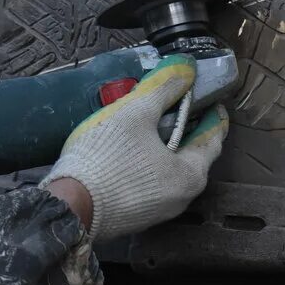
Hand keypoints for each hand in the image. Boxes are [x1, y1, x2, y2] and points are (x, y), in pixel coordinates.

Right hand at [41, 54, 228, 239]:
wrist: (70, 206)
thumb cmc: (107, 158)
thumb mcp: (135, 112)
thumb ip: (163, 87)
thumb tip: (186, 68)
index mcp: (191, 174)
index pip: (214, 135)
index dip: (213, 111)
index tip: (209, 94)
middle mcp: (182, 197)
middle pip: (192, 153)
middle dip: (185, 127)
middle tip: (175, 104)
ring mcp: (159, 210)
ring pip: (170, 168)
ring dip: (165, 145)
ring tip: (148, 123)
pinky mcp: (137, 215)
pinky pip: (151, 181)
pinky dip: (148, 162)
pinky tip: (130, 149)